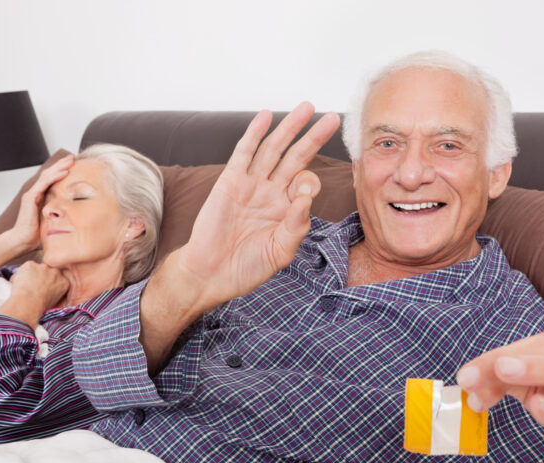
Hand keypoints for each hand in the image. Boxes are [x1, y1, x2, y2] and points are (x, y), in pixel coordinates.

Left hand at [0, 261, 68, 328]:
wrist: (28, 304)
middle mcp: (56, 272)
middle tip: (34, 287)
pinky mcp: (31, 264)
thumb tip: (49, 296)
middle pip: (48, 272)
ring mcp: (43, 267)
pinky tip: (20, 284)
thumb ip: (54, 294)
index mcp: (64, 282)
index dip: (50, 283)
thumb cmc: (39, 307)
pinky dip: (21, 274)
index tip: (44, 288)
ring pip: (36, 269)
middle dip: (41, 277)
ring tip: (26, 287)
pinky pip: (25, 268)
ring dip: (31, 275)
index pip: (58, 279)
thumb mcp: (54, 303)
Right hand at [9, 154, 73, 252]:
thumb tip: (78, 214)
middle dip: (61, 164)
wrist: (23, 240)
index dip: (61, 170)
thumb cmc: (37, 233)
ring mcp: (32, 194)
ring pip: (47, 176)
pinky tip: (64, 172)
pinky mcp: (30, 198)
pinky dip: (54, 177)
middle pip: (49, 174)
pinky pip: (44, 184)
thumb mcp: (53, 219)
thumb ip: (60, 212)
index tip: (74, 165)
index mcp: (41, 196)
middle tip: (73, 157)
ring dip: (60, 167)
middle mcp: (35, 192)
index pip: (52, 179)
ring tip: (70, 161)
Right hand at [138, 103, 338, 374]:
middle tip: (333, 118)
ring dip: (290, 128)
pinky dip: (255, 133)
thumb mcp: (280, 252)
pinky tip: (266, 116)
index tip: (306, 189)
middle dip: (314, 137)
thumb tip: (307, 197)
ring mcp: (251, 184)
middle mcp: (271, 192)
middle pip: (297, 157)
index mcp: (287, 209)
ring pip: (274, 149)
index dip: (312, 181)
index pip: (307, 184)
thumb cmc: (246, 267)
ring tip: (307, 108)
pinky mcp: (230, 181)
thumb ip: (296, 226)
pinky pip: (245, 152)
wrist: (210, 273)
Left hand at [457, 329, 543, 462]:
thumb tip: (469, 382)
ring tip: (505, 372)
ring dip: (539, 370)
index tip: (466, 375)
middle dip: (509, 360)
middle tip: (474, 373)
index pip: (534, 343)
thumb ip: (503, 381)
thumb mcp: (535, 389)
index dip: (496, 356)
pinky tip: (538, 406)